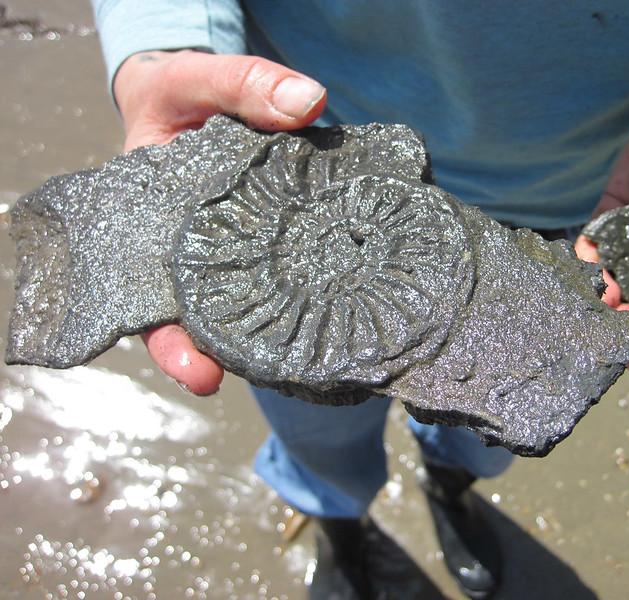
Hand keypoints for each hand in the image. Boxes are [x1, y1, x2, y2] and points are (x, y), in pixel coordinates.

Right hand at [114, 49, 326, 393]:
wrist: (201, 101)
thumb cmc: (183, 98)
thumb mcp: (197, 81)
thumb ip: (244, 86)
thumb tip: (308, 101)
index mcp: (160, 233)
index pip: (158, 305)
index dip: (175, 344)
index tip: (199, 375)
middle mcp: (202, 258)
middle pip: (211, 323)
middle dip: (226, 357)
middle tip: (244, 383)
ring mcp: (244, 255)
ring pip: (260, 306)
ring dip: (283, 335)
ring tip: (314, 361)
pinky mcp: (284, 241)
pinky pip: (301, 269)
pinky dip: (322, 288)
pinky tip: (354, 305)